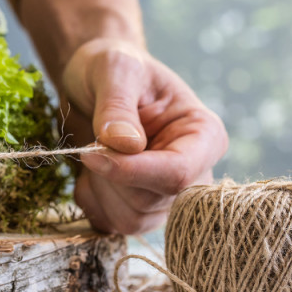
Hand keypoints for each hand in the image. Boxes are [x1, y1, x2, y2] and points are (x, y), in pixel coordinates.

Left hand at [61, 38, 227, 233]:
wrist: (94, 80)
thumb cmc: (112, 67)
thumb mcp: (113, 69)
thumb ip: (117, 104)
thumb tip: (125, 145)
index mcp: (203, 135)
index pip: (177, 174)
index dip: (130, 171)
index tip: (92, 153)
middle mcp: (194, 172)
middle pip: (150, 201)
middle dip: (109, 175)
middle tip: (91, 140)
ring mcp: (166, 195)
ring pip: (131, 219)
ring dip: (99, 189)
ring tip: (94, 152)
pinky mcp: (139, 208)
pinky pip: (111, 224)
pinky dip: (91, 201)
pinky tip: (88, 173)